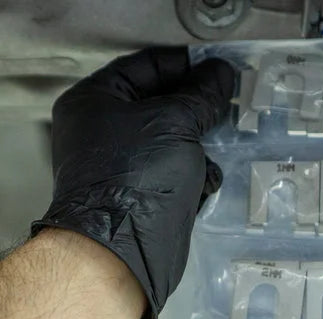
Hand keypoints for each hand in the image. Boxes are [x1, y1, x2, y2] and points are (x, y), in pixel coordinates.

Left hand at [32, 47, 234, 318]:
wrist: (121, 252)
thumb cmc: (135, 178)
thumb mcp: (174, 122)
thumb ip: (200, 94)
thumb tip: (221, 73)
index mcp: (93, 101)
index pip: (145, 65)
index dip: (186, 64)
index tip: (220, 68)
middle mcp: (100, 131)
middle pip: (160, 103)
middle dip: (196, 108)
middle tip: (229, 103)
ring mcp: (120, 165)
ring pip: (171, 139)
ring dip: (198, 144)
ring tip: (218, 144)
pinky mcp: (140, 195)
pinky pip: (173, 172)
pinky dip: (193, 175)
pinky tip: (204, 181)